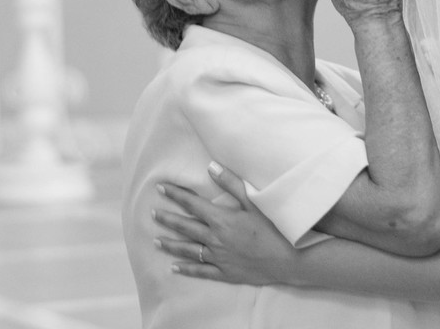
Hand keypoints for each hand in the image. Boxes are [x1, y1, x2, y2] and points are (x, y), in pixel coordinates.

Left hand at [152, 163, 298, 286]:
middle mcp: (215, 239)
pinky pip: (200, 271)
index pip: (192, 204)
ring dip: (171, 244)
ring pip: (188, 250)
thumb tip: (212, 167)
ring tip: (156, 240)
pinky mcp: (224, 272)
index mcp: (222, 219)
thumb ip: (232, 184)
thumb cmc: (274, 229)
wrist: (287, 260)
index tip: (161, 188)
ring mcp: (218, 257)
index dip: (176, 195)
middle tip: (152, 213)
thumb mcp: (255, 203)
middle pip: (185, 227)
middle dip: (168, 218)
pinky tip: (174, 267)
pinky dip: (186, 269)